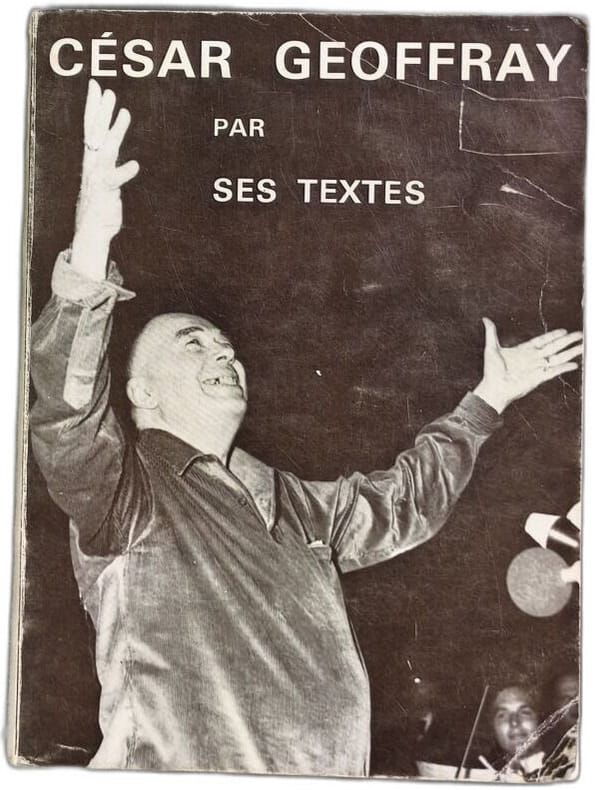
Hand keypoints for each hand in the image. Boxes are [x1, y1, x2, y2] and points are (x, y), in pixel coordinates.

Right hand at [75, 79, 138, 240]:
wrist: (92, 229)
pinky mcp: (105, 192)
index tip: (97, 85)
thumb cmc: (101, 202)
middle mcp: (93, 164)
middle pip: (96, 132)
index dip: (94, 106)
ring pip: (106, 150)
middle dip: (102, 111)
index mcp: (92, 158)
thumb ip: (108, 159)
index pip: (91, 126)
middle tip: (108, 91)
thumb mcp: (104, 176)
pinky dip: (124, 172)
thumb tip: (111, 143)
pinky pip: (114, 180)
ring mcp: (98, 176)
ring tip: (125, 113)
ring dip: (115, 131)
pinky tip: (135, 165)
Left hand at [473, 318, 581, 412]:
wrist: (493, 388)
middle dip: (567, 341)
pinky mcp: (538, 378)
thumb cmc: (491, 372)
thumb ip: (491, 333)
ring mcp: (537, 368)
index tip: (564, 330)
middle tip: (580, 335)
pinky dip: (564, 368)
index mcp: (523, 351)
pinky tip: (575, 364)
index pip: (542, 340)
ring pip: (557, 357)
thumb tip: (486, 319)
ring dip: (570, 352)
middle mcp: (532, 359)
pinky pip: (554, 371)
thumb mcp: (491, 348)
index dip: (553, 335)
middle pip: (554, 347)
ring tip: (582, 346)